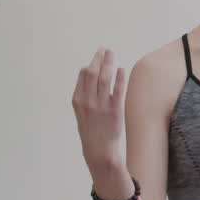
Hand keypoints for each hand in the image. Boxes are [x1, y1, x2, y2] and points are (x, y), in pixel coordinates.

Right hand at [71, 47, 127, 168]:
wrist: (99, 150)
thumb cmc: (91, 130)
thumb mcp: (81, 112)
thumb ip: (84, 94)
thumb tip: (89, 73)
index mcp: (78, 100)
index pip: (83, 75)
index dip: (91, 63)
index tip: (98, 56)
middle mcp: (88, 101)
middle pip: (93, 73)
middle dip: (99, 58)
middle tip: (105, 49)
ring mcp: (101, 106)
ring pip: (104, 78)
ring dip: (109, 63)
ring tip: (113, 54)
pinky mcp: (114, 111)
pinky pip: (117, 90)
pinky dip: (119, 78)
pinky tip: (121, 69)